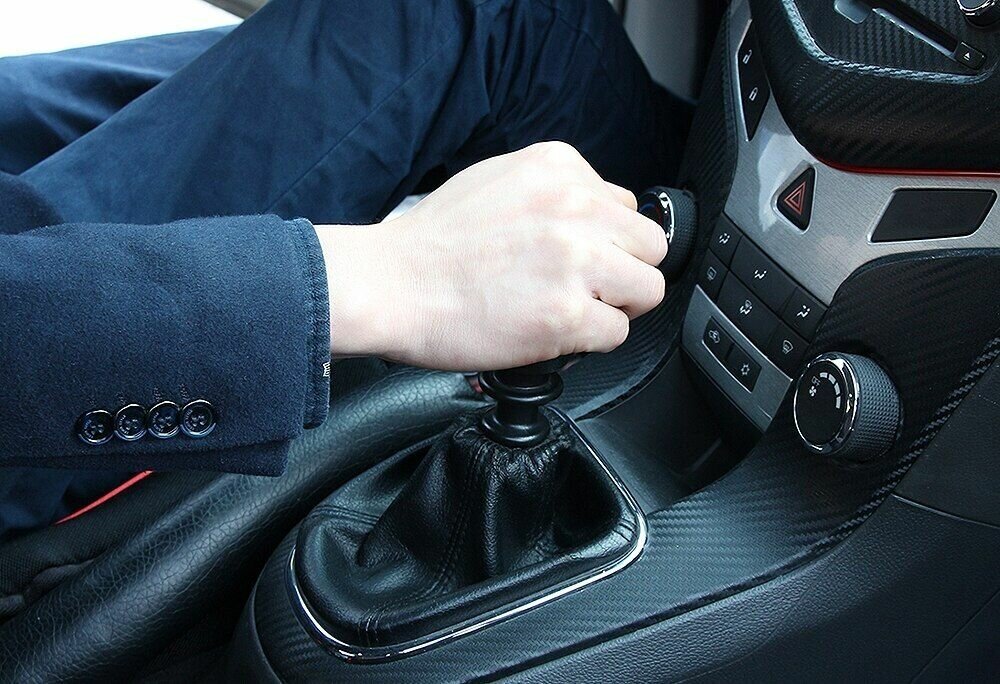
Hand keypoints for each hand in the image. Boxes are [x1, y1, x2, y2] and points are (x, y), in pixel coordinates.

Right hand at [316, 141, 666, 370]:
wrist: (391, 285)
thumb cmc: (432, 243)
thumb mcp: (497, 180)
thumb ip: (554, 191)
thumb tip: (598, 214)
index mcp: (558, 167)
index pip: (625, 206)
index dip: (607, 240)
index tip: (581, 257)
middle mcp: (573, 206)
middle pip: (649, 246)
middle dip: (622, 271)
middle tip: (585, 288)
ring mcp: (574, 260)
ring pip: (647, 289)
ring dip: (614, 306)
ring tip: (571, 310)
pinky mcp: (567, 313)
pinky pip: (616, 333)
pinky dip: (590, 341)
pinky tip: (552, 331)